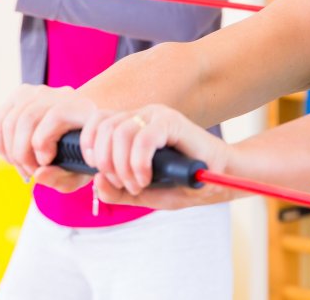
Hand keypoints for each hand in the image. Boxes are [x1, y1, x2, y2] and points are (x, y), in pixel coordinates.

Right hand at [0, 84, 107, 191]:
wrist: (83, 127)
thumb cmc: (81, 154)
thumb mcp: (79, 172)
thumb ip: (62, 177)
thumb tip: (37, 175)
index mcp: (84, 109)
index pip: (55, 116)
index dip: (43, 143)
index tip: (45, 162)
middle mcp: (62, 95)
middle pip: (28, 118)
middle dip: (22, 153)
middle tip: (30, 172)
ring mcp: (41, 92)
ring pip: (10, 121)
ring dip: (10, 151)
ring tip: (22, 167)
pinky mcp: (21, 94)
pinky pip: (0, 119)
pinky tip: (11, 157)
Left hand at [79, 104, 239, 209]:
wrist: (220, 179)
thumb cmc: (183, 184)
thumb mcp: (142, 194)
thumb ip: (117, 192)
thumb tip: (97, 182)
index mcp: (131, 126)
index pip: (96, 123)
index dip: (89, 147)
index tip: (99, 172)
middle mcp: (141, 116)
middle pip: (104, 129)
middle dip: (106, 163)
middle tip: (124, 185)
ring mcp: (157, 116)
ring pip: (120, 133)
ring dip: (122, 166)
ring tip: (137, 184)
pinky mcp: (173, 122)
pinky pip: (143, 138)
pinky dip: (139, 162)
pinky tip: (146, 177)